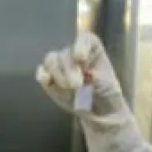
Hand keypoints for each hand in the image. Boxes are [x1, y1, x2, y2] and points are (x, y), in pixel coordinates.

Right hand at [36, 32, 147, 151]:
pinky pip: (42, 73)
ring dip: (58, 74)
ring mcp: (61, 66)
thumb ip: (97, 79)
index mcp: (91, 49)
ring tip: (68, 88)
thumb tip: (87, 75)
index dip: (80, 45)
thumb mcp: (109, 86)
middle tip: (77, 85)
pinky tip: (48, 82)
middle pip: (65, 53)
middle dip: (69, 69)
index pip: (84, 39)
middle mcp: (74, 54)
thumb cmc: (108, 95)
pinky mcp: (51, 81)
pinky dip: (43, 76)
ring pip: (51, 60)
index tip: (80, 58)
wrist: (100, 112)